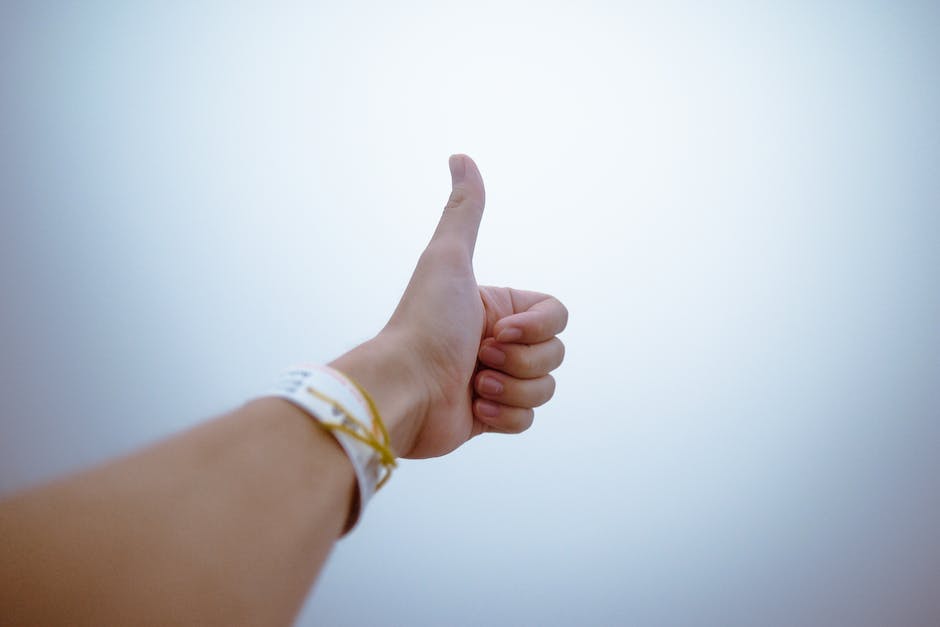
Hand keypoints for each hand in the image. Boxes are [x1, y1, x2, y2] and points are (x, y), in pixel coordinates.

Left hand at [364, 154, 567, 458]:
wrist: (404, 390)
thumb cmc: (424, 323)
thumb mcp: (448, 259)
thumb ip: (464, 211)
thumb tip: (461, 156)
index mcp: (497, 307)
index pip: (557, 316)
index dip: (537, 329)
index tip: (496, 330)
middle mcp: (499, 341)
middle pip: (555, 353)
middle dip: (520, 361)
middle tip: (478, 357)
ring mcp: (496, 379)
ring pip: (546, 388)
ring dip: (510, 389)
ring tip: (472, 384)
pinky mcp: (490, 415)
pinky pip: (528, 419)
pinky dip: (503, 415)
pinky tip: (472, 407)